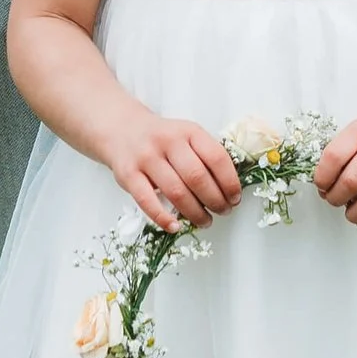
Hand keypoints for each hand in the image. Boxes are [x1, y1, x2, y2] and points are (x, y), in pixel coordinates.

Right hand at [104, 114, 240, 234]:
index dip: (230, 182)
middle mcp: (167, 141)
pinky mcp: (128, 174)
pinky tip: (175, 227)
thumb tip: (228, 190)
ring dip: (195, 213)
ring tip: (205, 221)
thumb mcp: (186, 136)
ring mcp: (146, 158)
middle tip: (223, 212)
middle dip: (215, 201)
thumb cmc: (163, 140)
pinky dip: (163, 218)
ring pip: (176, 192)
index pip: (216, 158)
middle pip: (197, 177)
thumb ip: (205, 156)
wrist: (122, 129)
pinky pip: (147, 201)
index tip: (235, 198)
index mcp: (189, 131)